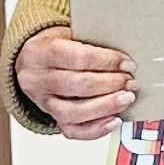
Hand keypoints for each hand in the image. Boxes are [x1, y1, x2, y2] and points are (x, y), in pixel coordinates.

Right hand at [17, 26, 138, 139]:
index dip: (106, 61)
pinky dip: (96, 129)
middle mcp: (37, 79)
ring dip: (106, 106)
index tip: (127, 63)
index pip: (77, 58)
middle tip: (130, 82)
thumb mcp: (69, 34)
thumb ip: (92, 43)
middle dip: (110, 84)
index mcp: (40, 52)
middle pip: (77, 86)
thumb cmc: (56, 46)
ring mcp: (42, 101)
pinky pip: (72, 130)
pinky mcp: (51, 117)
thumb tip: (124, 57)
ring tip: (127, 98)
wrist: (33, 61)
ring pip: (74, 112)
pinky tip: (114, 120)